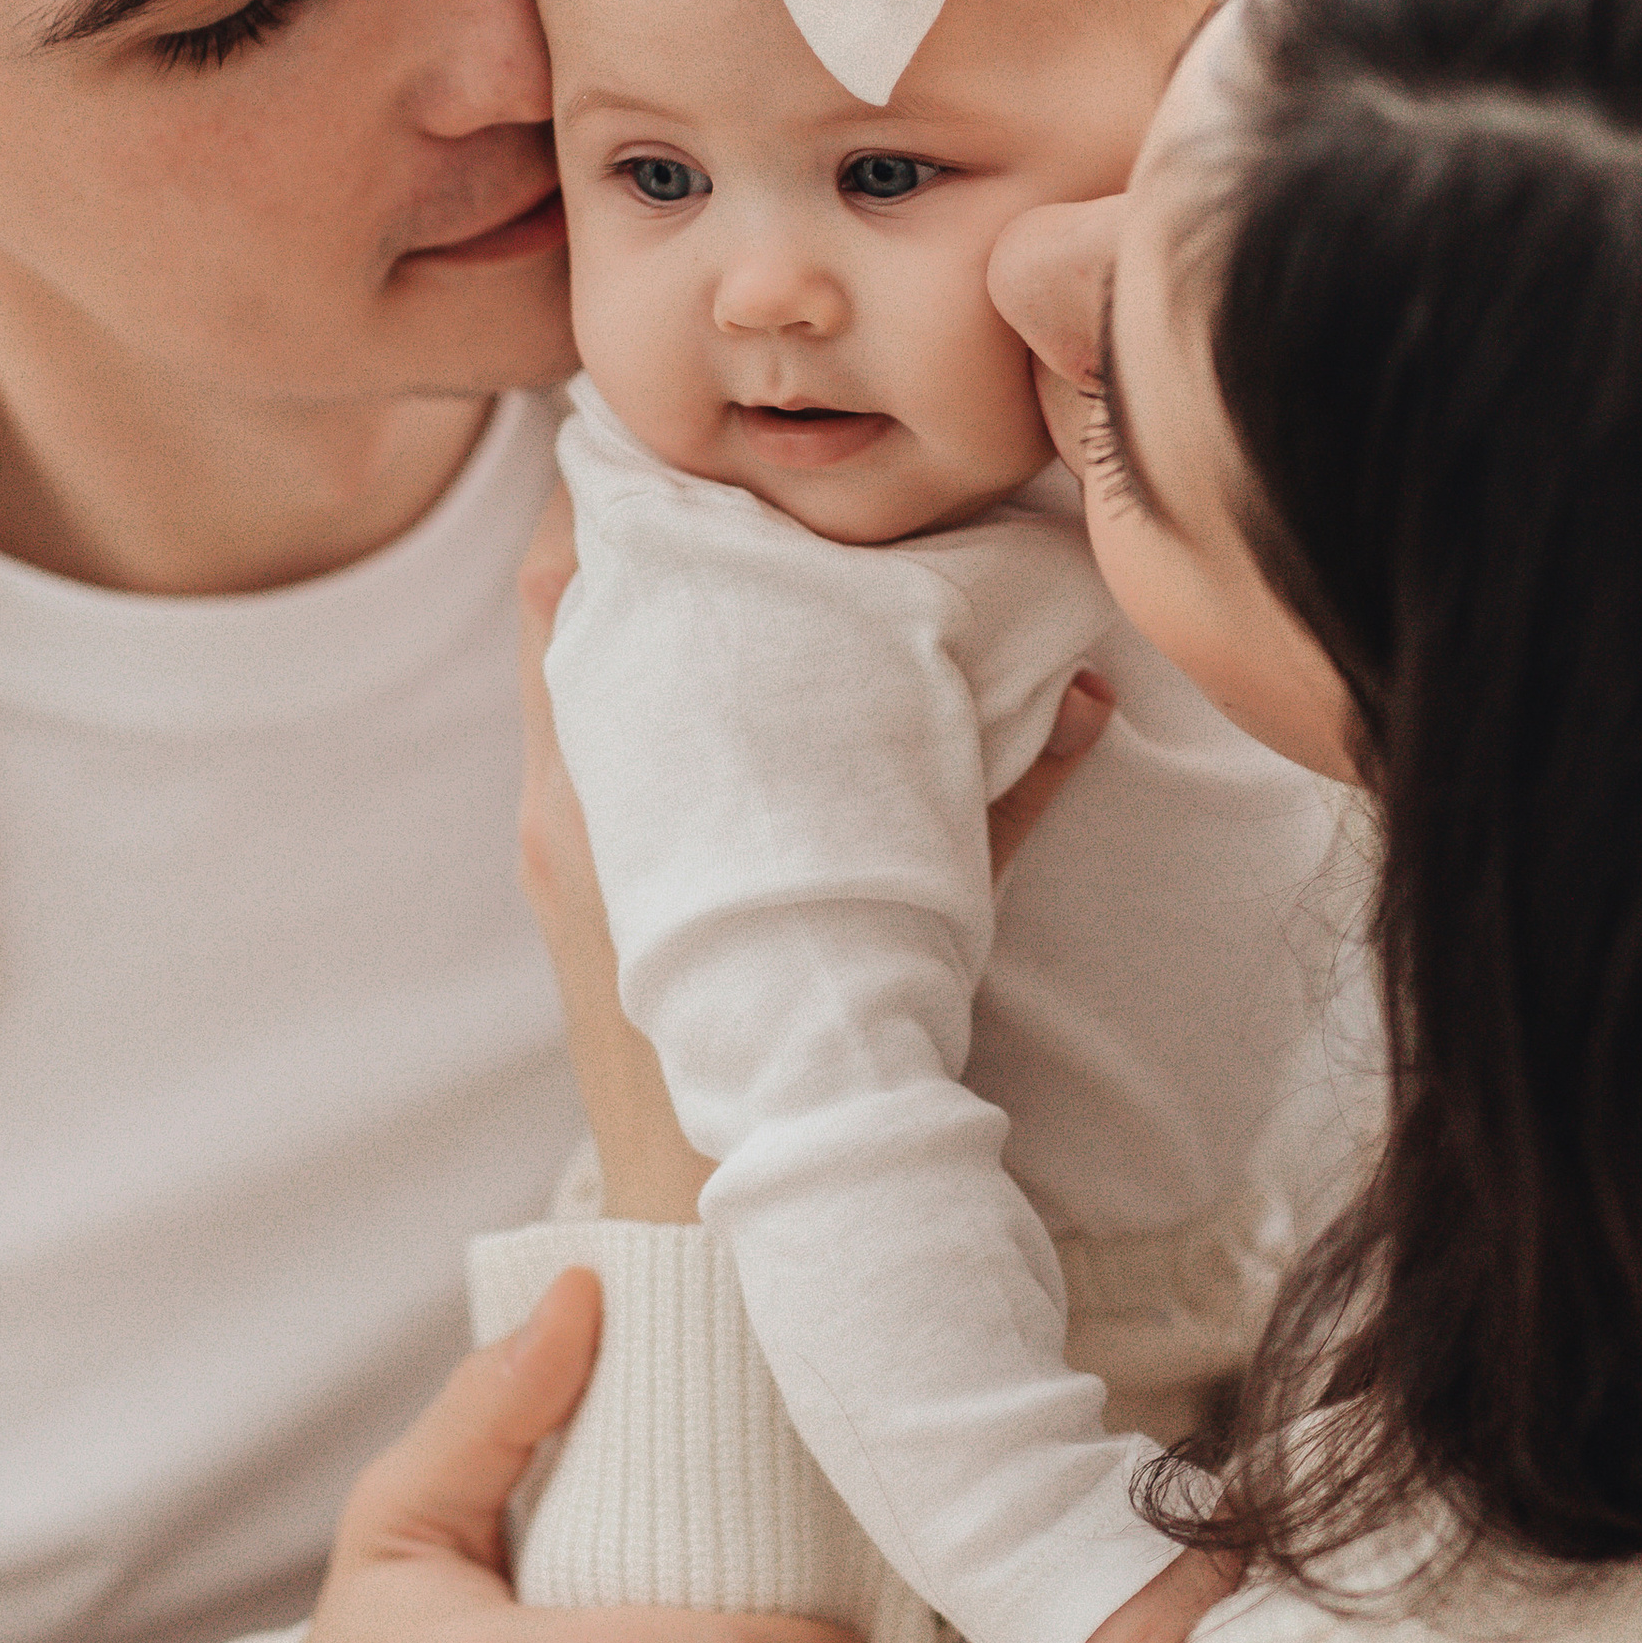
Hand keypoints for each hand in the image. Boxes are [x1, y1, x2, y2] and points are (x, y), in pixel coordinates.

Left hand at [517, 486, 1116, 1219]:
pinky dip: (609, 681)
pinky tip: (684, 660)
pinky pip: (568, 742)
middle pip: (554, 610)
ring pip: (558, 672)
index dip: (606, 496)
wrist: (724, 1207)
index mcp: (613, 787)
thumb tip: (1087, 693)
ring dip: (611, 603)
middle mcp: (564, 802)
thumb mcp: (925, 907)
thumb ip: (1008, 795)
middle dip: (615, 530)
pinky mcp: (565, 885)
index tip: (664, 434)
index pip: (567, 587)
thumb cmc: (819, 1062)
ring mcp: (556, 844)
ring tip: (687, 534)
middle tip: (688, 458)